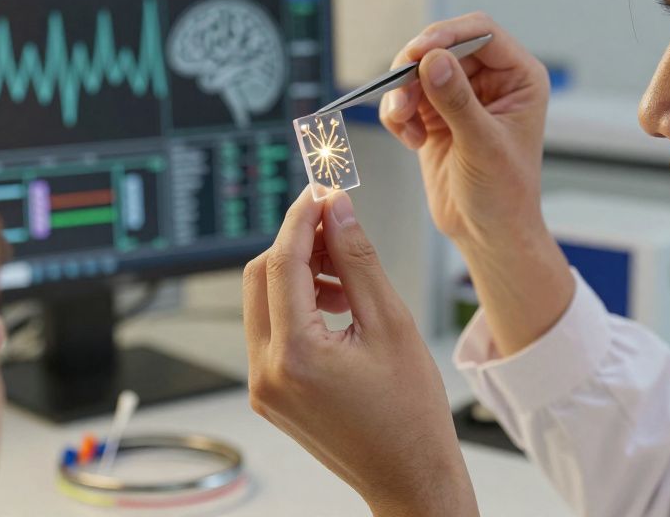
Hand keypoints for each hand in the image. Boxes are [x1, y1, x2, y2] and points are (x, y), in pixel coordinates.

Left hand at [243, 189, 478, 516]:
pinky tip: (337, 305)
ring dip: (297, 274)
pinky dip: (296, 306)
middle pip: (259, 277)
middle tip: (336, 227)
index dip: (301, 219)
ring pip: (262, 301)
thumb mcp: (391, 323)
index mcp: (294, 356)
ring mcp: (262, 386)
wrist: (409, 477)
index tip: (320, 192)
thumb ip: (357, 260)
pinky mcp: (268, 392)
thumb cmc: (410, 414)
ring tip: (346, 277)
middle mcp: (266, 372)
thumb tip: (337, 210)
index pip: (281, 262)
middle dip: (296, 244)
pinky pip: (270, 331)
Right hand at [379, 12, 549, 246]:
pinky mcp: (436, 117)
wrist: (487, 234)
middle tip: (398, 91)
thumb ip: (457, 101)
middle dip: (415, 69)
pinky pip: (406, 98)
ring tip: (403, 123)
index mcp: (519, 78)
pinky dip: (399, 115)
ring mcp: (461, 98)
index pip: (481, 33)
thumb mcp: (482, 145)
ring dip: (402, 94)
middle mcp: (490, 81)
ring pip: (418, 71)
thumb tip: (433, 60)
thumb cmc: (504, 194)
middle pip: (442, 47)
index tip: (418, 52)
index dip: (447, 35)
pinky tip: (411, 141)